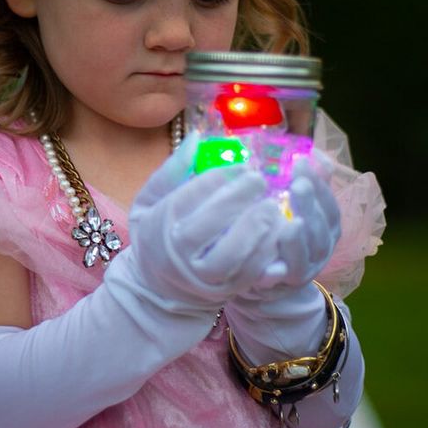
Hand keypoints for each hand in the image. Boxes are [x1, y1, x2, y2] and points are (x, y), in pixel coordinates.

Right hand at [116, 133, 284, 311]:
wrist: (159, 288)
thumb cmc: (157, 234)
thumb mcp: (150, 201)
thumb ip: (171, 171)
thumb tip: (197, 136)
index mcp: (162, 225)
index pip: (189, 197)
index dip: (217, 179)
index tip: (241, 164)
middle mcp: (180, 253)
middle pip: (211, 224)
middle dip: (238, 199)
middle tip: (260, 180)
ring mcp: (204, 276)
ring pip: (233, 254)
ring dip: (256, 228)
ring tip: (272, 207)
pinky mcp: (225, 291)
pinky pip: (250, 274)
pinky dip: (266, 253)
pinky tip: (276, 232)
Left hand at [254, 151, 340, 291]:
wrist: (265, 277)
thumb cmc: (281, 232)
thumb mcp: (296, 206)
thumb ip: (309, 182)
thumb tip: (316, 154)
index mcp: (326, 227)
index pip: (329, 205)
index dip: (319, 185)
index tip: (301, 163)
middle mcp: (320, 249)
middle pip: (321, 230)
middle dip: (311, 207)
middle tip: (298, 186)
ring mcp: (303, 270)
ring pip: (306, 258)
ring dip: (299, 241)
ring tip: (291, 224)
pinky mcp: (281, 285)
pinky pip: (280, 278)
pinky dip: (276, 271)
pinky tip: (268, 261)